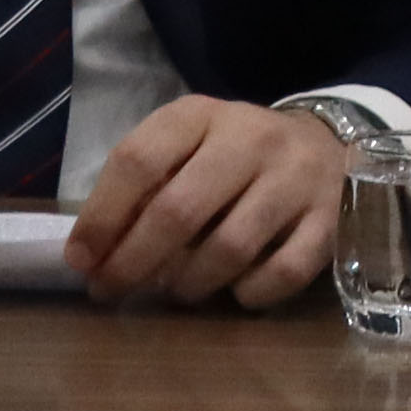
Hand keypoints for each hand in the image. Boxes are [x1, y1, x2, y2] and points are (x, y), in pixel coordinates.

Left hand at [64, 95, 348, 310]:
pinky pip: (282, 273)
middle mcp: (252, 139)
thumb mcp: (186, 150)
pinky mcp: (329, 219)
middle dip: (134, 261)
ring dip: (190, 283)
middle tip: (112, 291)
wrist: (326, 147)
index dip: (101, 216)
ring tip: (177, 291)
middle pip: (179, 209)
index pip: (139, 159)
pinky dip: (250, 294)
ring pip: (230, 247)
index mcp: (202, 116)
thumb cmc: (232, 158)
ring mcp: (296, 179)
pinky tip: (236, 292)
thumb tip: (92, 255)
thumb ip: (143, 189)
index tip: (80, 261)